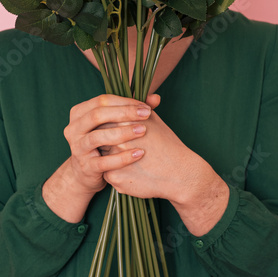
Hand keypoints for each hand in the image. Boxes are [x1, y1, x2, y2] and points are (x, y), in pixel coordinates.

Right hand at [42, 93, 155, 222]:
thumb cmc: (104, 141)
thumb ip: (133, 110)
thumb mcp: (113, 124)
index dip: (125, 102)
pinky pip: (104, 162)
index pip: (101, 100)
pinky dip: (123, 157)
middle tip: (146, 115)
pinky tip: (140, 153)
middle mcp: (73, 128)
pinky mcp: (86, 167)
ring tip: (143, 131)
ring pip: (98, 137)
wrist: (88, 172)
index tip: (146, 107)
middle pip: (97, 115)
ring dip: (123, 132)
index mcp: (79, 112)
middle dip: (124, 113)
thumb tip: (156, 98)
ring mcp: (77, 148)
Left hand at [102, 95, 229, 235]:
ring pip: (101, 157)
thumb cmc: (167, 144)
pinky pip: (108, 174)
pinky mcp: (115, 179)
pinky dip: (116, 172)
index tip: (114, 130)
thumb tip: (129, 97)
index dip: (107, 125)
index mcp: (124, 124)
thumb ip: (136, 108)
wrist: (179, 173)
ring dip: (108, 157)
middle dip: (105, 141)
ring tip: (124, 157)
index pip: (102, 121)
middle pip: (98, 138)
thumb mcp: (153, 120)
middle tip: (119, 145)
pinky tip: (131, 172)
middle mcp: (115, 142)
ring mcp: (114, 161)